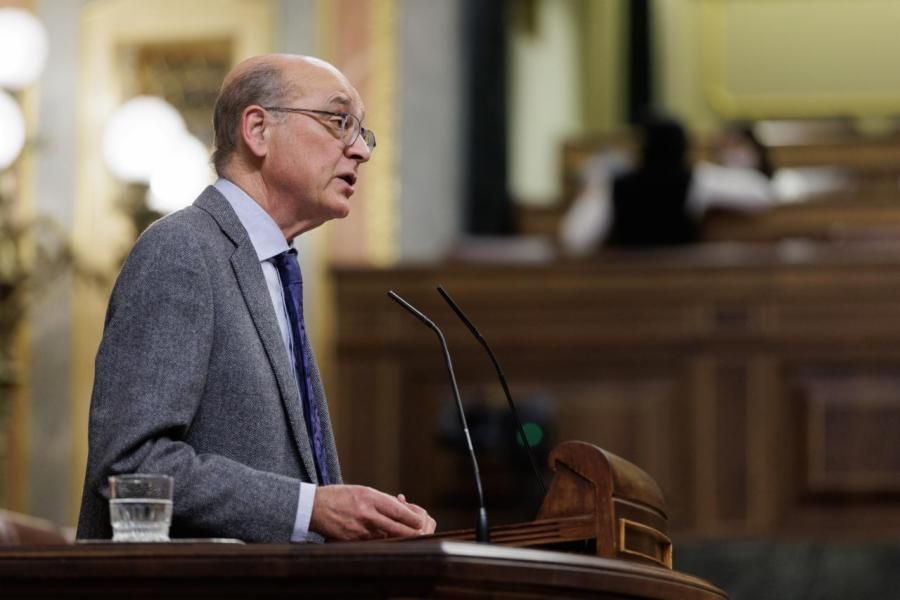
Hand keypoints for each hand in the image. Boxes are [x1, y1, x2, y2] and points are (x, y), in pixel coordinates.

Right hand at [310, 485, 436, 540]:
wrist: (313, 506)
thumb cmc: (340, 496)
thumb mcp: (362, 490)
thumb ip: (381, 500)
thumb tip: (401, 507)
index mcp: (369, 497)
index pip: (396, 510)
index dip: (411, 517)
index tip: (421, 520)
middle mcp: (365, 513)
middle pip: (394, 526)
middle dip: (410, 531)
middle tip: (421, 533)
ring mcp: (358, 529)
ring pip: (385, 537)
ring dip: (396, 537)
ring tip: (405, 536)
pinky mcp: (351, 540)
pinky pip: (372, 543)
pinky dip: (381, 541)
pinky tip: (385, 539)